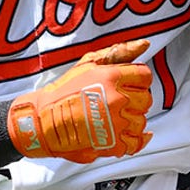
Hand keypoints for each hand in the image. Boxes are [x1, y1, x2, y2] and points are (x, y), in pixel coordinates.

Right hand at [8, 39, 153, 162]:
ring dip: (131, 119)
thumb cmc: (63, 91)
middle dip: (134, 99)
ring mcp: (116, 123)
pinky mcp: (112, 144)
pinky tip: (125, 133)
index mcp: (112, 77)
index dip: (137, 79)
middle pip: (145, 99)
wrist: (43, 119)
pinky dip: (134, 139)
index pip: (145, 76)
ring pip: (141, 120)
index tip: (128, 84)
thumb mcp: (89, 63)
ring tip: (113, 116)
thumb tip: (144, 45)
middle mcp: (117, 100)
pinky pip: (136, 142)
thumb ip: (119, 52)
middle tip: (118, 100)